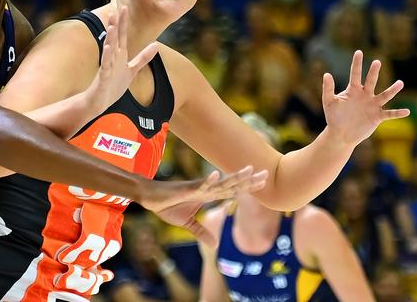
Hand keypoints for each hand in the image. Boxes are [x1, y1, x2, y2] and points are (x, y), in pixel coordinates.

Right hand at [87, 6, 158, 113]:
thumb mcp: (131, 70)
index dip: (123, 22)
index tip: (125, 7)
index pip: (122, 36)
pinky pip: (105, 67)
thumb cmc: (113, 86)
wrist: (99, 102)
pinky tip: (108, 49)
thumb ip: (143, 58)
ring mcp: (107, 67)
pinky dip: (106, 58)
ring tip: (112, 27)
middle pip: (115, 39)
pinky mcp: (103, 78)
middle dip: (116, 25)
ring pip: (109, 51)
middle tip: (117, 9)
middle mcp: (112, 58)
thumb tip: (157, 45)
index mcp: (119, 55)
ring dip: (110, 38)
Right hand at [141, 167, 268, 246]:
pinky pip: (199, 185)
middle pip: (232, 184)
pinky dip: (208, 180)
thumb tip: (215, 246)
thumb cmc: (167, 206)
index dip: (247, 186)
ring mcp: (198, 188)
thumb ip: (201, 232)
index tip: (263, 182)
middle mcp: (206, 189)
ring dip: (234, 177)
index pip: (233, 191)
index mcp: (208, 195)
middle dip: (249, 180)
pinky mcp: (186, 189)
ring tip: (249, 170)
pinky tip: (217, 175)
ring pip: (220, 183)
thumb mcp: (187, 224)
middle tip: (267, 174)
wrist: (149, 198)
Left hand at [322, 50, 409, 146]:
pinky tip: (407, 111)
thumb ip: (328, 89)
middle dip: (374, 72)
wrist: (341, 134)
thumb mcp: (329, 102)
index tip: (358, 52)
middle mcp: (365, 95)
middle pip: (371, 81)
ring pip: (384, 96)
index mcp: (353, 90)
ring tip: (400, 83)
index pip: (355, 74)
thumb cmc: (334, 117)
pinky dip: (398, 113)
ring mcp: (372, 105)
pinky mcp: (377, 117)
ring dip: (392, 90)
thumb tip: (327, 74)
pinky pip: (390, 114)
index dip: (356, 63)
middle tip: (377, 61)